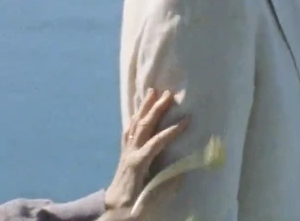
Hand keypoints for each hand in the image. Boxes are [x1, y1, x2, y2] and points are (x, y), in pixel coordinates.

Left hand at [103, 88, 188, 215]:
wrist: (112, 210)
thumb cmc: (132, 206)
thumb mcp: (150, 199)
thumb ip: (166, 186)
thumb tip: (184, 171)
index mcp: (138, 163)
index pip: (157, 142)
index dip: (172, 130)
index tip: (187, 119)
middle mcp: (131, 153)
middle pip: (144, 126)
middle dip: (156, 108)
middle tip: (168, 94)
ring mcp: (126, 151)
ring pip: (135, 124)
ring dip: (144, 107)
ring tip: (151, 91)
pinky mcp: (124, 153)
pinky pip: (129, 130)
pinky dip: (134, 118)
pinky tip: (137, 112)